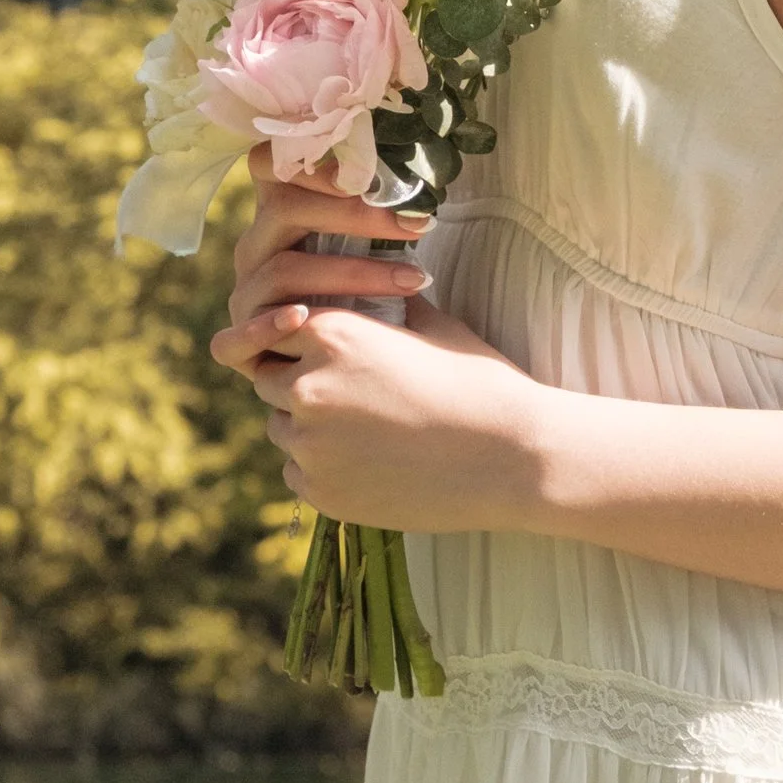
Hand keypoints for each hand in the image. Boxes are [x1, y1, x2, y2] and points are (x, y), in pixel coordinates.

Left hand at [211, 150, 542, 529]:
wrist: (512, 460)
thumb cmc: (480, 386)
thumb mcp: (436, 328)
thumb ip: (390, 308)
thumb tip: (379, 290)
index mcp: (333, 335)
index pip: (278, 329)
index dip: (299, 339)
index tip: (325, 351)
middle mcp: (309, 387)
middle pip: (270, 381)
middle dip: (299, 384)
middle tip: (350, 394)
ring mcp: (310, 446)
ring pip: (282, 430)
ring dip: (308, 428)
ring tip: (368, 431)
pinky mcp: (321, 493)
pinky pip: (297, 474)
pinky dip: (323, 469)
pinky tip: (372, 463)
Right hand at [221, 141, 431, 335]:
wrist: (347, 364)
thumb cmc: (366, 293)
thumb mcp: (367, 247)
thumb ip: (376, 213)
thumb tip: (420, 189)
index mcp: (277, 212)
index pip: (270, 163)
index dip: (314, 166)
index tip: (375, 175)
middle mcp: (254, 246)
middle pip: (286, 210)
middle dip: (357, 215)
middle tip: (417, 226)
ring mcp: (244, 292)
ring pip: (283, 270)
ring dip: (352, 273)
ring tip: (410, 280)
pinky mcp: (238, 340)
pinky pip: (237, 333)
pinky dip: (268, 326)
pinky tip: (303, 318)